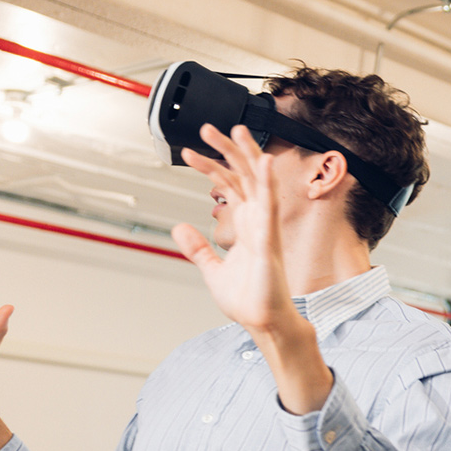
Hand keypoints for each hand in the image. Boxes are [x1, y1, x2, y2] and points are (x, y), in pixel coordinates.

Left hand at [171, 124, 298, 338]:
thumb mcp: (213, 269)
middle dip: (227, 150)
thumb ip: (198, 247)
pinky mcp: (269, 239)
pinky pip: (270, 205)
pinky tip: (264, 162)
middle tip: (208, 129)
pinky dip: (268, 182)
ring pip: (258, 182)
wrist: (263, 321)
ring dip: (248, 155)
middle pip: (243, 176)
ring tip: (237, 130)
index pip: (228, 186)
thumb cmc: (248, 299)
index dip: (210, 167)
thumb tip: (180, 227)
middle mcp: (257, 221)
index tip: (188, 154)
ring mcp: (265, 227)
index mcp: (246, 225)